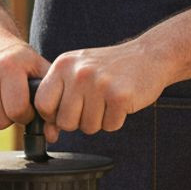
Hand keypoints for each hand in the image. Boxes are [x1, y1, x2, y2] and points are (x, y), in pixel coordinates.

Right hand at [0, 30, 47, 129]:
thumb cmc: (17, 57)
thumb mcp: (38, 67)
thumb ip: (50, 99)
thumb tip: (52, 136)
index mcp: (9, 67)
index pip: (17, 111)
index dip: (26, 114)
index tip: (27, 105)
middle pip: (1, 121)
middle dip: (11, 116)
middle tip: (13, 100)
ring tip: (0, 96)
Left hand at [35, 40, 172, 141]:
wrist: (148, 55)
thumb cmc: (110, 68)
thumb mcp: (78, 72)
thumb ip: (59, 98)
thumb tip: (49, 134)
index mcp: (63, 65)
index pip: (42, 103)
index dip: (52, 116)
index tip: (65, 112)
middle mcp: (78, 73)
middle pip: (65, 122)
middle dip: (79, 121)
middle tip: (93, 105)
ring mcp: (99, 83)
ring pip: (88, 127)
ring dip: (99, 121)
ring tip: (107, 101)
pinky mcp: (119, 96)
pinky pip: (109, 126)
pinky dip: (116, 120)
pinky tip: (120, 103)